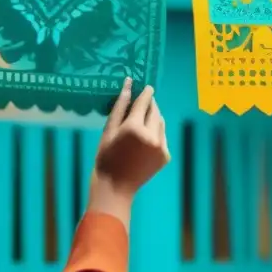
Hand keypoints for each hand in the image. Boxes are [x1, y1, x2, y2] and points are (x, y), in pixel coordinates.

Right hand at [93, 79, 169, 196]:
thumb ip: (120, 106)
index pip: (144, 102)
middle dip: (150, 104)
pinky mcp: (165, 156)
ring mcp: (161, 147)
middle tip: (143, 102)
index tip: (147, 86)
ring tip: (142, 120)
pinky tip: (145, 138)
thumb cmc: (106, 157)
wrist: (115, 187)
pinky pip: (163, 137)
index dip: (146, 93)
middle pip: (155, 111)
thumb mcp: (109, 130)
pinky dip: (156, 132)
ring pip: (160, 123)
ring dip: (154, 117)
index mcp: (135, 128)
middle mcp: (152, 135)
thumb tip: (129, 84)